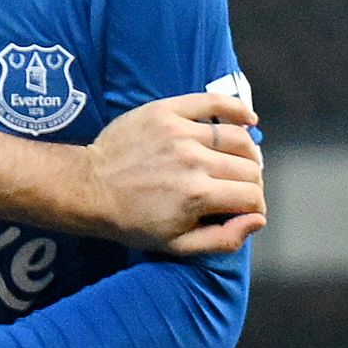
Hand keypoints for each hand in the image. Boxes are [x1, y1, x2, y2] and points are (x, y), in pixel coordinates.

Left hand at [86, 87, 264, 253]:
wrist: (90, 188)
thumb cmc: (131, 221)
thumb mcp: (176, 245)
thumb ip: (223, 239)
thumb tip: (258, 220)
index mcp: (197, 196)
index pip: (251, 197)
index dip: (255, 207)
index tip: (247, 209)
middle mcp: (194, 161)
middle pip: (249, 168)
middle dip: (252, 183)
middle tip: (240, 188)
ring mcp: (181, 133)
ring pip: (238, 138)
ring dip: (248, 153)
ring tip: (240, 161)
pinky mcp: (167, 112)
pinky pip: (213, 103)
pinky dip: (237, 108)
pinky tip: (249, 119)